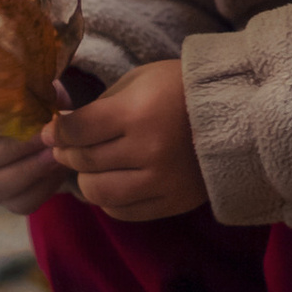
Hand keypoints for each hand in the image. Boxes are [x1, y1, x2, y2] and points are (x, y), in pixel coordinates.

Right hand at [0, 90, 62, 213]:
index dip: (0, 121)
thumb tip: (55, 99)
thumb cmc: (22, 99)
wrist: (28, 125)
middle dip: (18, 147)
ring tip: (55, 153)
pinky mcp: (5, 201)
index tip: (30, 113)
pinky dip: (43, 187)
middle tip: (47, 135)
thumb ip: (34, 88)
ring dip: (31, 169)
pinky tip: (58, 168)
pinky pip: (22, 202)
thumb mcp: (23, 86)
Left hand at [50, 59, 206, 220]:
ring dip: (85, 179)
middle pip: (84, 161)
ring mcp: (161, 181)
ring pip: (98, 192)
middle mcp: (148, 151)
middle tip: (66, 147)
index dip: (57, 131)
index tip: (52, 130)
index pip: (77, 130)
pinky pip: (123, 211)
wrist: (239, 111)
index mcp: (138, 113)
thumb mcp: (140, 80)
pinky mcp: (173, 202)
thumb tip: (63, 127)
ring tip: (90, 167)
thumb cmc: (182, 88)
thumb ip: (101, 104)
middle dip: (67, 153)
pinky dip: (109, 199)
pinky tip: (114, 182)